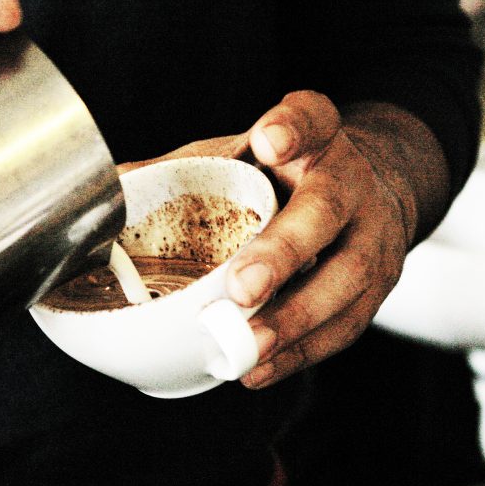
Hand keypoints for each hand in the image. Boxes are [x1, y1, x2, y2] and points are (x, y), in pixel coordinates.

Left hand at [120, 90, 449, 387]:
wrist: (364, 195)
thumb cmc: (284, 177)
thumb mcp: (241, 155)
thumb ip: (185, 171)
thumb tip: (106, 193)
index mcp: (317, 138)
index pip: (311, 118)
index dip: (292, 127)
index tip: (267, 140)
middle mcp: (352, 180)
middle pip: (327, 210)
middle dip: (284, 251)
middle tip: (242, 286)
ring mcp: (374, 235)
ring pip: (346, 278)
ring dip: (295, 317)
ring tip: (248, 343)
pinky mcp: (378, 288)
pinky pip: (345, 325)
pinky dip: (301, 351)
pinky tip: (259, 367)